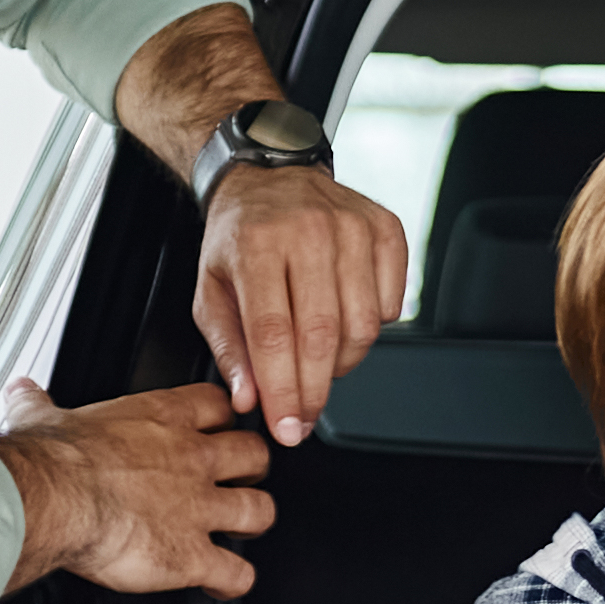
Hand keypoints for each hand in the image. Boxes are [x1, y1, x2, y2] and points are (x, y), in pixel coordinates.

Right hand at [0, 380, 270, 594]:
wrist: (53, 499)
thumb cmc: (51, 460)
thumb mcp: (43, 419)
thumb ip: (39, 404)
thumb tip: (22, 392)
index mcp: (162, 419)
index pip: (218, 404)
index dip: (223, 418)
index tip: (217, 426)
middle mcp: (192, 460)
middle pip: (256, 454)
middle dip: (253, 469)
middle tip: (240, 479)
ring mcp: (199, 509)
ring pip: (260, 511)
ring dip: (253, 523)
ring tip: (240, 531)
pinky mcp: (192, 557)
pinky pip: (237, 573)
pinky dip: (235, 581)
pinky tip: (223, 583)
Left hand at [193, 157, 405, 443]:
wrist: (270, 176)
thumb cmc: (240, 236)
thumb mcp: (212, 290)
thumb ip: (229, 349)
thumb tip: (250, 398)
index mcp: (257, 243)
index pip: (274, 334)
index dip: (284, 390)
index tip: (287, 427)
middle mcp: (308, 231)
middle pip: (322, 335)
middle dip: (315, 391)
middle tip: (305, 417)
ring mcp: (353, 227)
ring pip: (363, 326)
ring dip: (342, 363)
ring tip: (319, 361)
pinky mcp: (385, 229)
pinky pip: (392, 305)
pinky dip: (371, 329)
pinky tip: (344, 321)